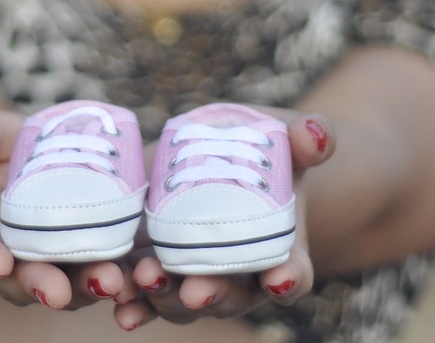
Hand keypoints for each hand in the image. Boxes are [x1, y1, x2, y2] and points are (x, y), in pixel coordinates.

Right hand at [0, 104, 136, 310]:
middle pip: (24, 280)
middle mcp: (13, 258)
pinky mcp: (88, 256)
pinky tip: (141, 277)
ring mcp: (53, 262)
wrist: (18, 169)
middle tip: (57, 292)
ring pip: (68, 284)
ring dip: (87, 287)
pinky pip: (102, 272)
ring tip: (111, 282)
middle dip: (42, 287)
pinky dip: (122, 280)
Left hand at [112, 111, 335, 330]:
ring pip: (182, 300)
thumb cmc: (266, 155)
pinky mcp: (159, 267)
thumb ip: (307, 139)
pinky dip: (133, 301)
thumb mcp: (289, 144)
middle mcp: (240, 276)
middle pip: (230, 295)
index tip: (279, 278)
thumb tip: (314, 132)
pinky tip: (120, 303)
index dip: (288, 279)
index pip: (291, 273)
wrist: (226, 159)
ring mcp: (196, 276)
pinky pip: (145, 293)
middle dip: (211, 294)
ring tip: (146, 280)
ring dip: (163, 297)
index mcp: (282, 251)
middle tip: (194, 290)